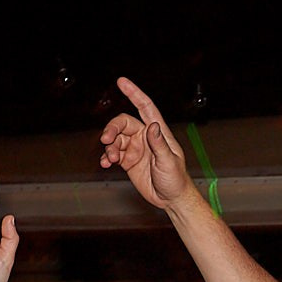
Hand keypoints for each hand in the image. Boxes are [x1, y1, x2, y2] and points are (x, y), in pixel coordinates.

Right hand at [98, 77, 190, 208]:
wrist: (170, 199)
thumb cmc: (176, 180)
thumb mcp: (169, 162)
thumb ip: (159, 144)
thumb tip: (153, 126)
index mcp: (158, 133)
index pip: (145, 107)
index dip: (134, 93)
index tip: (122, 81)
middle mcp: (145, 137)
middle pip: (123, 123)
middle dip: (112, 129)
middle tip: (106, 140)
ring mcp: (136, 148)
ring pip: (116, 139)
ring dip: (109, 147)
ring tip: (110, 159)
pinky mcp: (128, 161)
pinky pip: (113, 153)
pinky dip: (107, 157)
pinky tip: (105, 164)